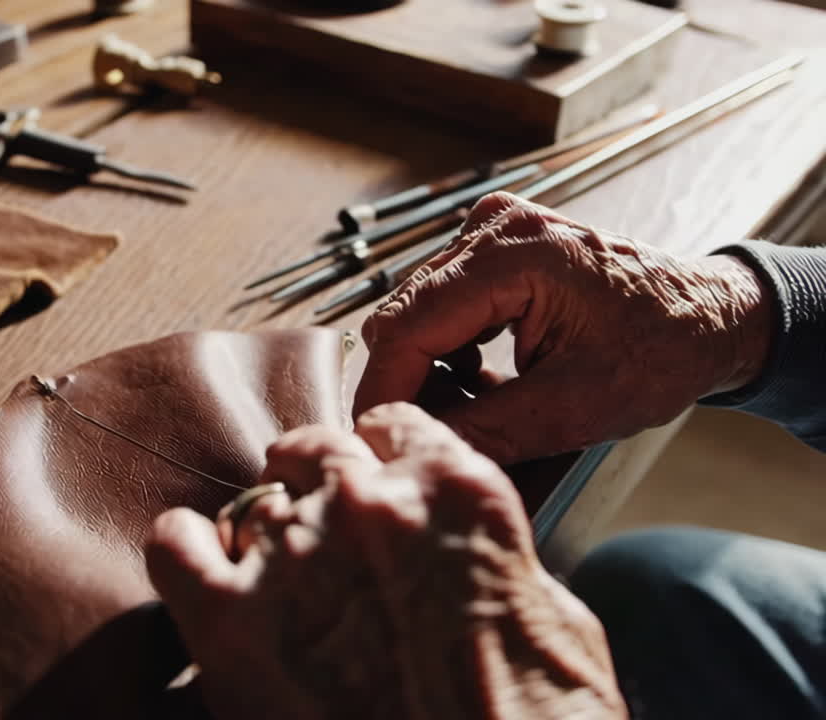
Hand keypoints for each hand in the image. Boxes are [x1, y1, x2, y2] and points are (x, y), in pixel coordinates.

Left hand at [146, 404, 626, 719]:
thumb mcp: (557, 621)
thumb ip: (493, 555)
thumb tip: (467, 553)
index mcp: (454, 490)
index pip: (390, 429)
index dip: (379, 459)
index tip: (370, 484)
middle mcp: (365, 503)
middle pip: (313, 454)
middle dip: (316, 488)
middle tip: (323, 540)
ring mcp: (292, 556)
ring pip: (253, 505)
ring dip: (265, 540)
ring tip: (282, 591)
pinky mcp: (230, 622)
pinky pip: (175, 547)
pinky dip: (186, 551)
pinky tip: (204, 570)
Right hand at [354, 192, 772, 464]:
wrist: (708, 316)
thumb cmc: (662, 350)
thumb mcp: (575, 407)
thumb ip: (487, 429)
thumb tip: (416, 447)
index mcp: (515, 253)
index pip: (408, 324)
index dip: (384, 389)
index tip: (376, 439)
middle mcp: (492, 228)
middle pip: (402, 315)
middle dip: (406, 381)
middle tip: (435, 434)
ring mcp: (489, 231)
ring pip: (414, 312)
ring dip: (428, 367)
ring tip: (472, 407)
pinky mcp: (491, 245)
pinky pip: (438, 303)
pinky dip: (446, 348)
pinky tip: (480, 376)